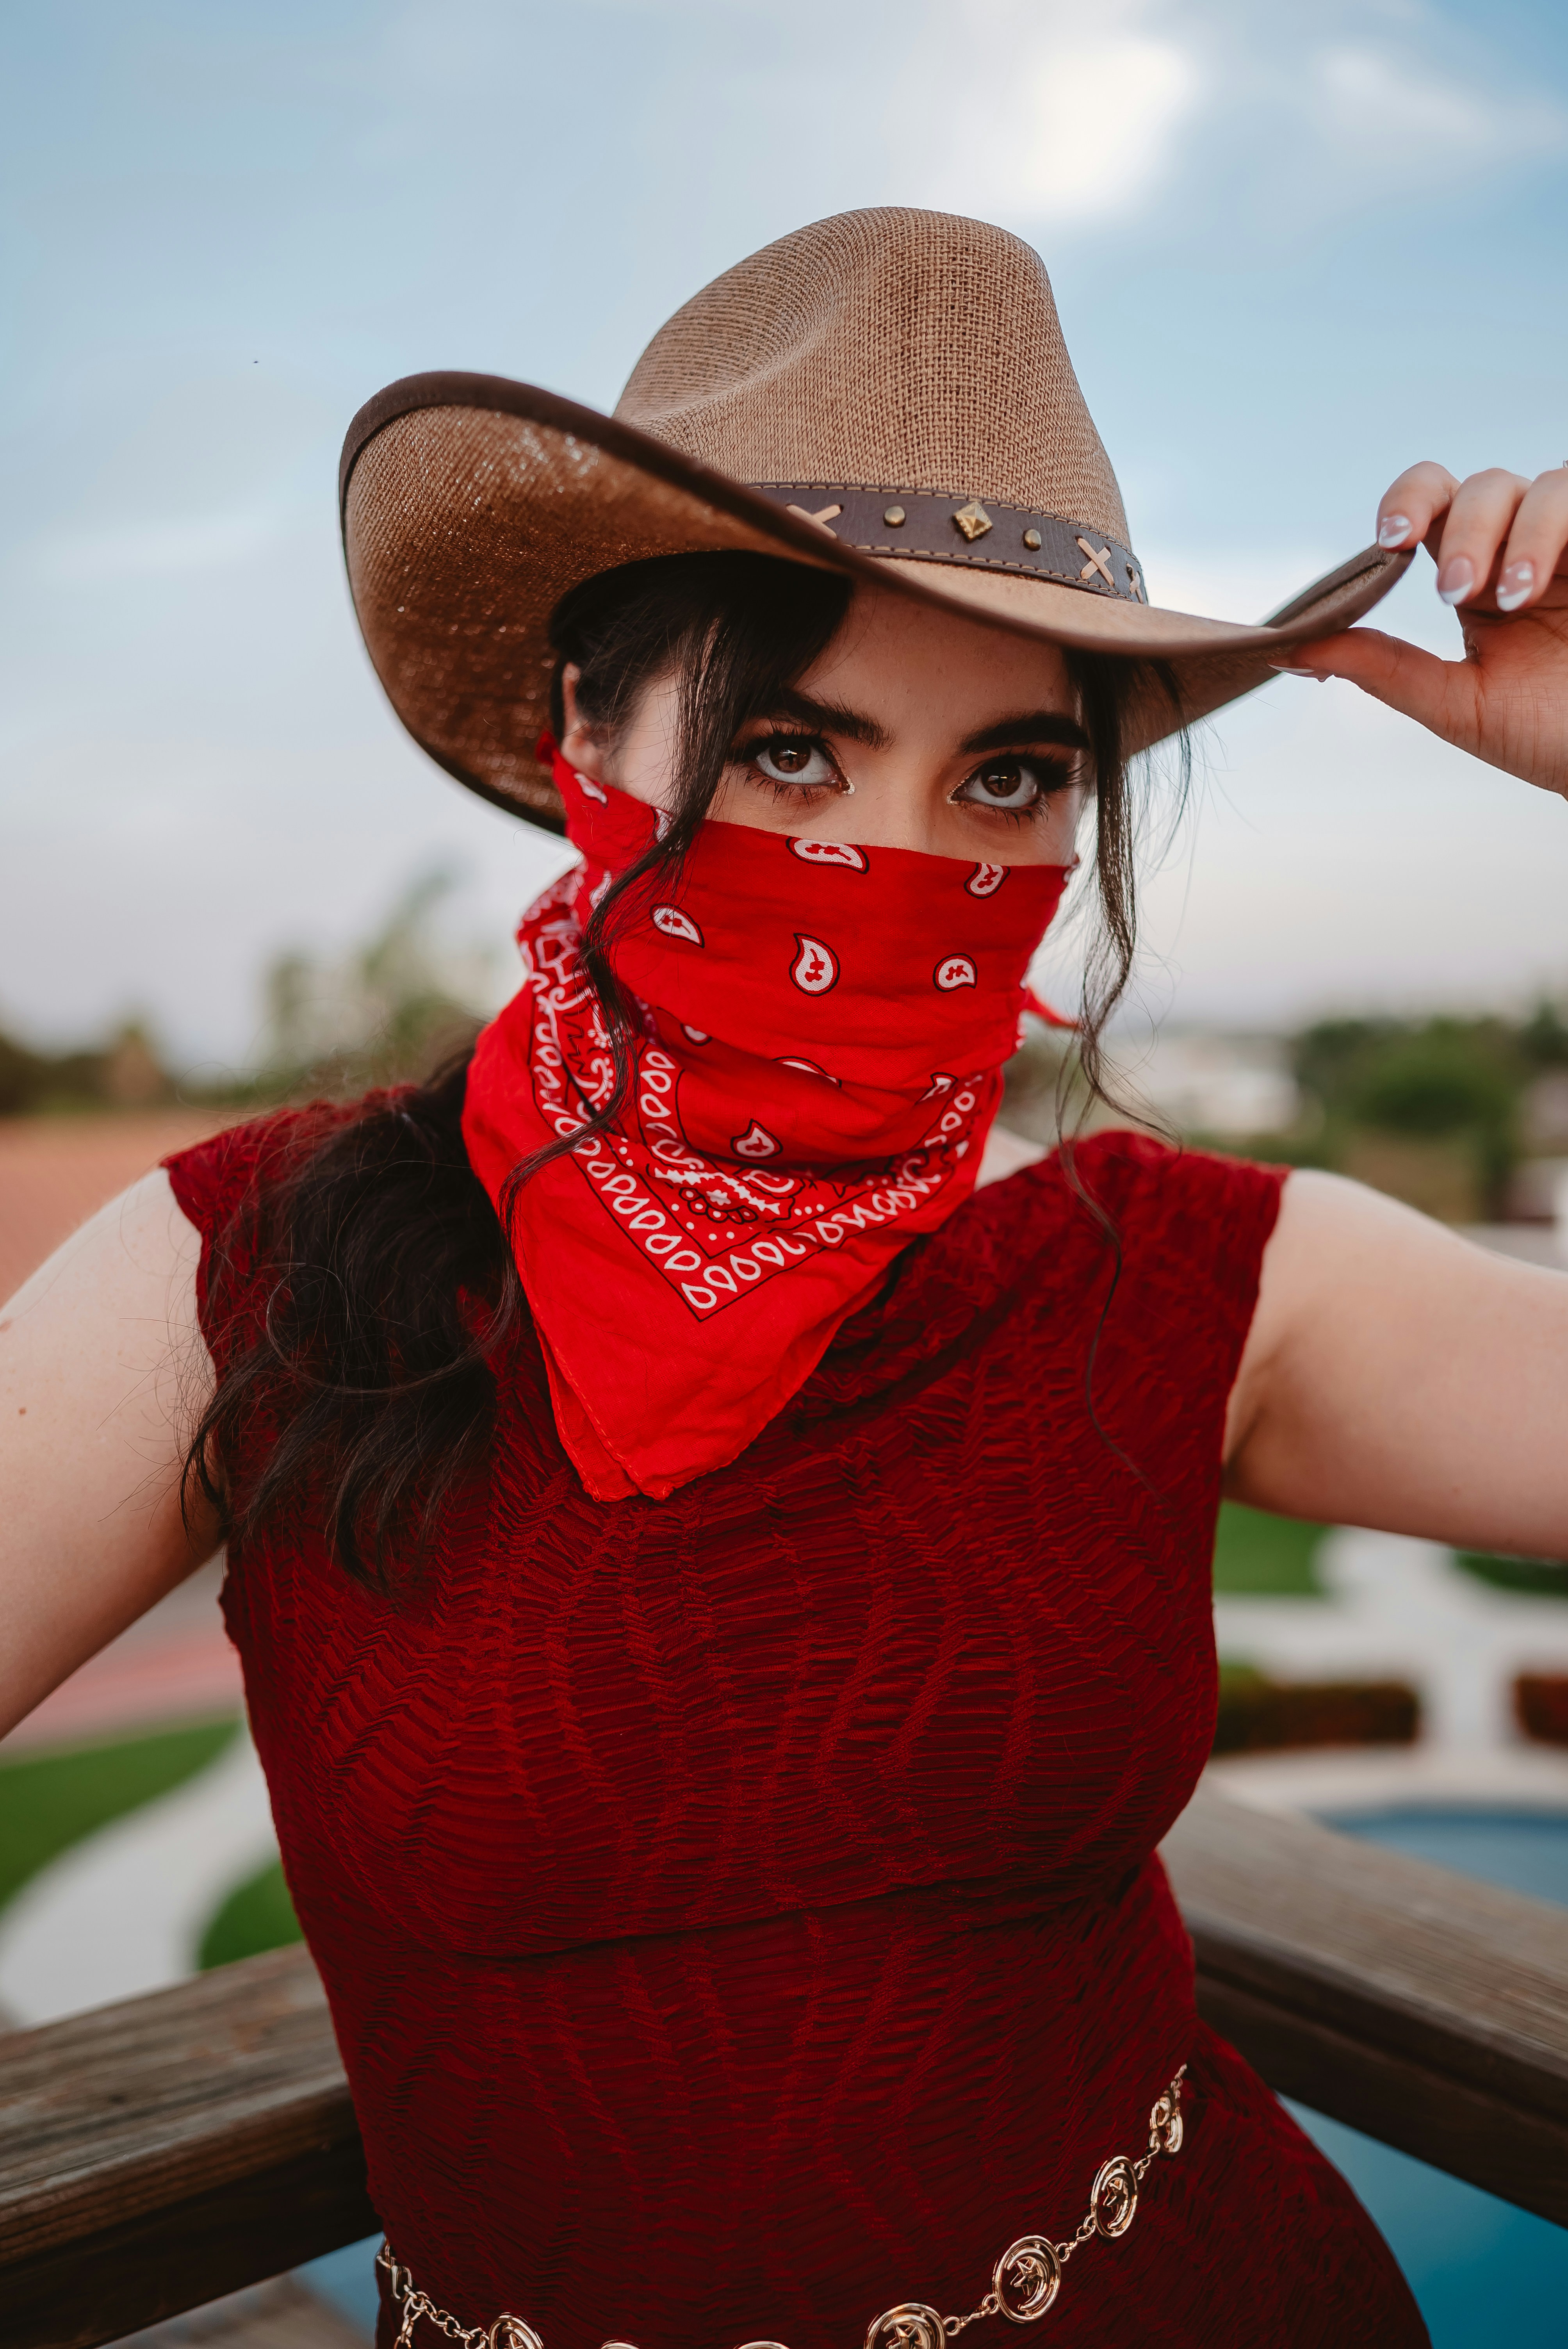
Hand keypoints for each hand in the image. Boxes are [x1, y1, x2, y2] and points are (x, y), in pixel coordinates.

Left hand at [1279, 462, 1567, 796]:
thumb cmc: (1546, 733)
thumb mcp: (1456, 705)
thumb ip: (1384, 670)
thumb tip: (1292, 650)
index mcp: (1476, 579)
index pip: (1429, 511)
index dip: (1406, 507)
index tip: (1387, 541)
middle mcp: (1521, 549)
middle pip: (1477, 488)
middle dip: (1457, 528)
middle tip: (1449, 589)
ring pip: (1535, 487)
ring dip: (1511, 537)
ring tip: (1508, 599)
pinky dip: (1549, 532)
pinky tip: (1533, 586)